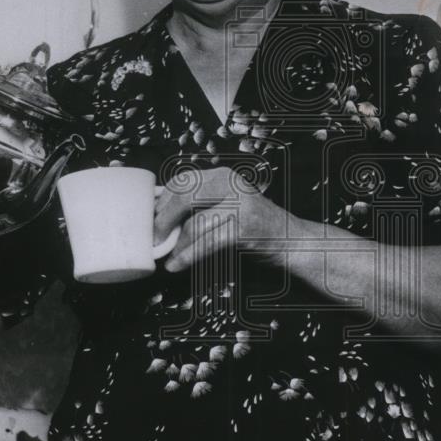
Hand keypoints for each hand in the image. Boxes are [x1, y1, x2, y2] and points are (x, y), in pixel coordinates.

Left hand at [154, 166, 286, 272]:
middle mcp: (231, 184)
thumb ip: (199, 205)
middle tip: (153, 240)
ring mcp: (240, 204)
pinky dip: (188, 256)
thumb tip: (158, 214)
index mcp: (222, 176)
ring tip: (165, 257)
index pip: (181, 182)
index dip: (161, 202)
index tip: (149, 220)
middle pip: (183, 197)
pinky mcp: (244, 227)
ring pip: (194, 223)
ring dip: (175, 245)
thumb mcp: (226, 206)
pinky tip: (177, 265)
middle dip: (163, 221)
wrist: (291, 240)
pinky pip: (207, 242)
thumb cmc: (253, 226)